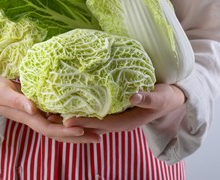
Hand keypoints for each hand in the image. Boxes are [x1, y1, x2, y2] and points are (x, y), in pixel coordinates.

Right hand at [0, 75, 99, 142]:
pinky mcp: (36, 105)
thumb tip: (34, 110)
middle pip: (58, 131)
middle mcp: (33, 117)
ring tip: (95, 128)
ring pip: (58, 125)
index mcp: (26, 116)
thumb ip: (17, 101)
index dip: (65, 131)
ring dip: (75, 128)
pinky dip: (67, 117)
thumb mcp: (2, 93)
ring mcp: (35, 113)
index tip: (83, 130)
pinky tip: (78, 115)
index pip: (49, 128)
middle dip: (77, 135)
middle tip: (99, 136)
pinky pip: (54, 115)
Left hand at [62, 84, 185, 134]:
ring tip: (53, 109)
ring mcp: (114, 117)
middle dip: (71, 121)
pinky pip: (95, 111)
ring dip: (73, 115)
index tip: (65, 120)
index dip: (83, 122)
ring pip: (90, 118)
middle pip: (90, 124)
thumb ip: (147, 98)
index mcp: (125, 122)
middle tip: (49, 115)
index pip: (100, 124)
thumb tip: (133, 95)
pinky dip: (82, 108)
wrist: (170, 100)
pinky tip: (70, 101)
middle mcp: (117, 122)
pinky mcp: (113, 110)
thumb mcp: (159, 98)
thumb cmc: (165, 99)